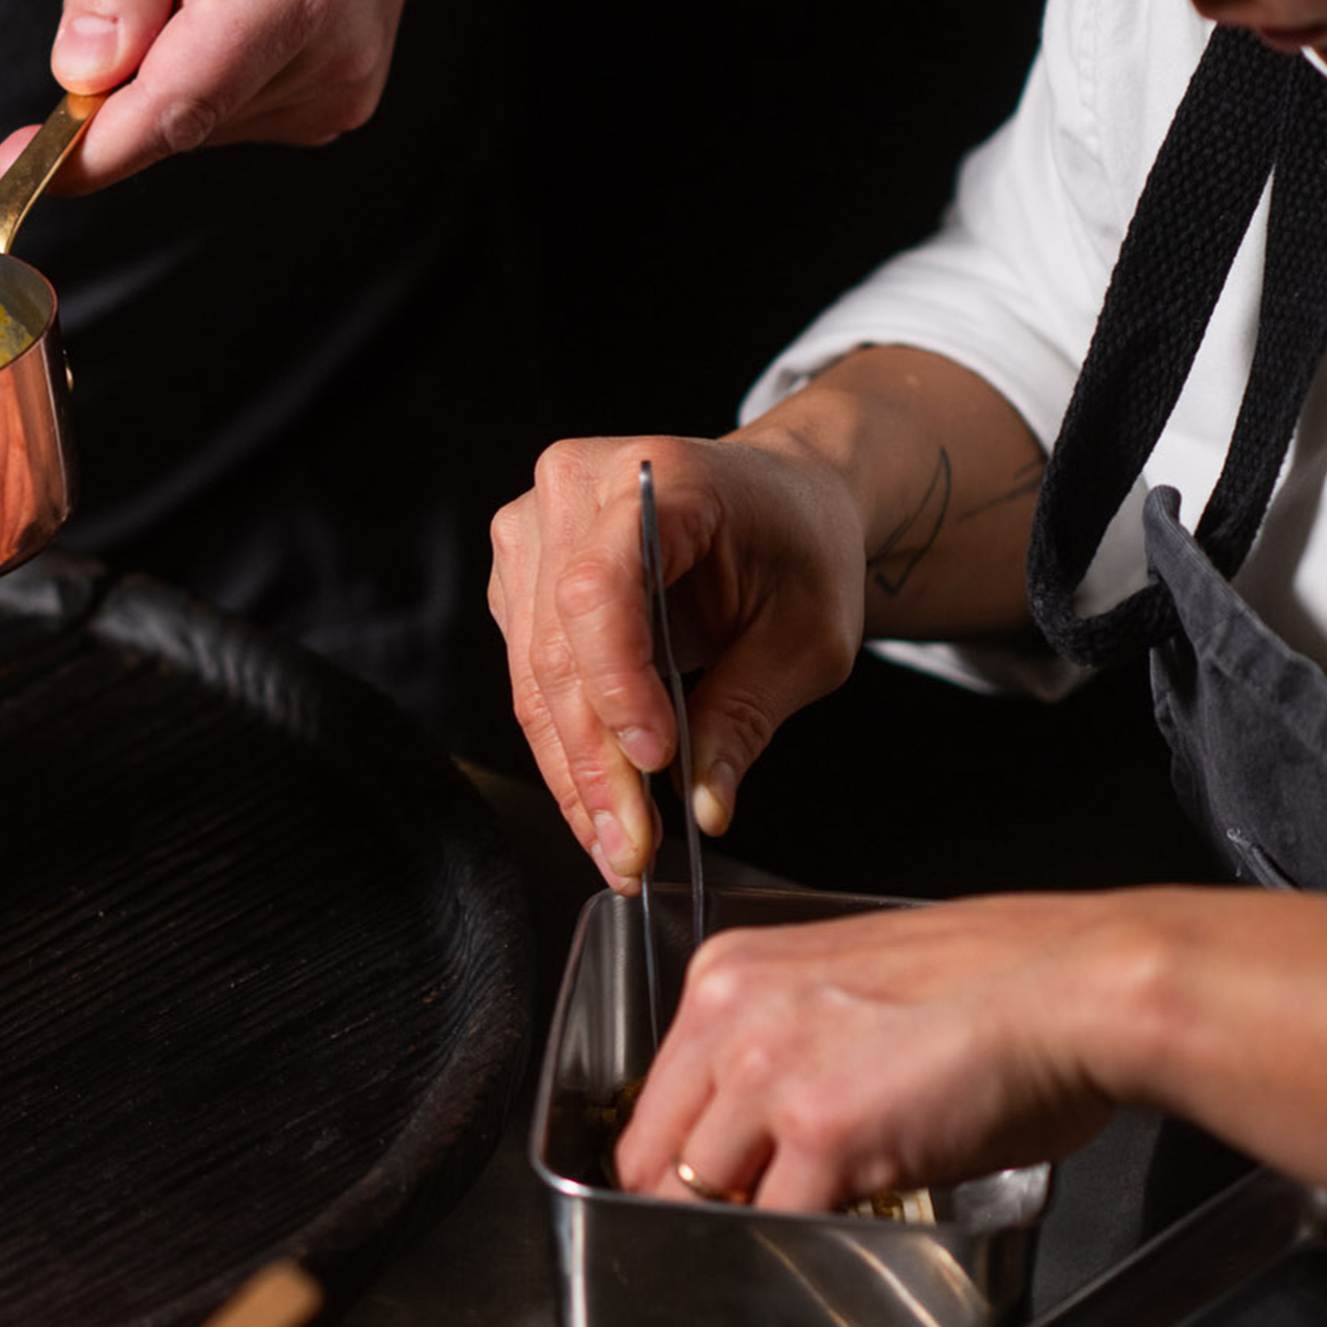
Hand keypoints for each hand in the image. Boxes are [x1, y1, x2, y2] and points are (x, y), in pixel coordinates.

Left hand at [0, 0, 430, 191]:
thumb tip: (80, 72)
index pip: (173, 106)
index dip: (86, 151)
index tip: (7, 172)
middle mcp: (331, 57)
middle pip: (175, 117)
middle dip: (125, 70)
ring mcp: (341, 88)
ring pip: (193, 120)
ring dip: (165, 61)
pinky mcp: (334, 102)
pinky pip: (224, 112)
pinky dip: (200, 67)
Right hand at [487, 433, 862, 889]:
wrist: (778, 500)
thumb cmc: (799, 547)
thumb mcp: (809, 636)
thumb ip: (748, 714)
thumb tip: (704, 806)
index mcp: (657, 477)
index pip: (600, 587)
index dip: (616, 682)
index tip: (656, 762)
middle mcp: (573, 488)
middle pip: (557, 646)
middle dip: (596, 761)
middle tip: (632, 848)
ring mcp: (531, 530)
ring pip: (531, 676)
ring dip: (573, 770)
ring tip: (616, 844)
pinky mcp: (518, 577)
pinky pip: (527, 678)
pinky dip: (564, 747)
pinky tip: (600, 799)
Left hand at [617, 897, 1127, 1210]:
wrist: (1074, 988)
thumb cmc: (997, 985)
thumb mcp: (842, 987)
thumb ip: (781, 1042)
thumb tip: (760, 1117)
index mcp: (728, 974)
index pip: (657, 1095)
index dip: (678, 1154)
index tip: (705, 1183)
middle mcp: (730, 1015)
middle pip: (658, 1151)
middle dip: (690, 1201)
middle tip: (737, 1225)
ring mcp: (767, 1075)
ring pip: (701, 1193)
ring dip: (742, 1223)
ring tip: (799, 1224)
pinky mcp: (820, 1134)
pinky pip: (774, 1220)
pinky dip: (796, 1242)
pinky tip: (838, 1227)